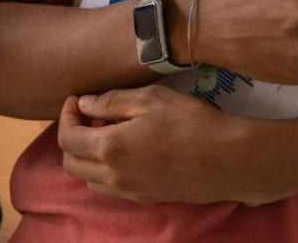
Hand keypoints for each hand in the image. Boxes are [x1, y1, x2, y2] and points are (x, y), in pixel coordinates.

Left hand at [58, 86, 271, 204]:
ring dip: (87, 157)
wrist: (232, 160)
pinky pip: (111, 189)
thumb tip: (84, 105)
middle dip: (72, 138)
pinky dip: (106, 171)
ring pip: (89, 180)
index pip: (67, 138)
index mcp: (110, 149)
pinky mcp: (147, 199)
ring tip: (107, 132)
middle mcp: (115, 177)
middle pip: (71, 164)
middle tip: (89, 115)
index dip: (66, 116)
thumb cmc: (192, 122)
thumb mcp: (151, 99)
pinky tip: (126, 149)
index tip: (76, 99)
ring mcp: (131, 192)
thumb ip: (111, 101)